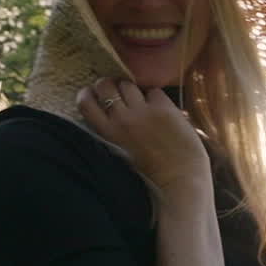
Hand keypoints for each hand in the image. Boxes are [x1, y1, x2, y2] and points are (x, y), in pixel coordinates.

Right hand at [77, 78, 209, 190]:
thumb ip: (111, 135)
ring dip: (131, 89)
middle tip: (116, 91)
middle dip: (109, 84)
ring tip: (140, 100)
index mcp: (107, 134)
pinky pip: (154, 91)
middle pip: (105, 85)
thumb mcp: (118, 155)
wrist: (180, 181)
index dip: (88, 93)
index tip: (93, 93)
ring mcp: (143, 111)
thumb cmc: (149, 176)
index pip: (85, 102)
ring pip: (128, 84)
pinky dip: (155, 97)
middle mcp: (122, 119)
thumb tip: (108, 115)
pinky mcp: (164, 108)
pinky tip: (161, 109)